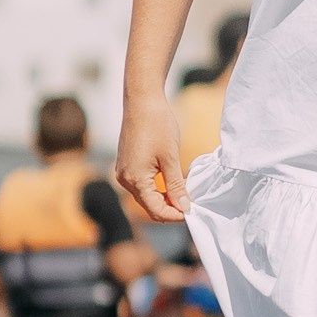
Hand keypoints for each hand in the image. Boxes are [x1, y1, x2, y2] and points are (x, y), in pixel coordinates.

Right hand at [115, 96, 188, 222]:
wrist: (142, 101)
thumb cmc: (158, 126)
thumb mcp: (171, 158)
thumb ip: (176, 185)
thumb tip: (184, 207)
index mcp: (134, 179)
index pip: (155, 210)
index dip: (175, 215)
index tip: (193, 212)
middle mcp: (124, 179)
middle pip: (149, 206)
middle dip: (171, 209)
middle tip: (193, 205)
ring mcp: (123, 172)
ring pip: (145, 197)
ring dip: (164, 200)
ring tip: (186, 195)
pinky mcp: (126, 165)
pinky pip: (142, 186)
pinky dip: (157, 189)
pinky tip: (173, 184)